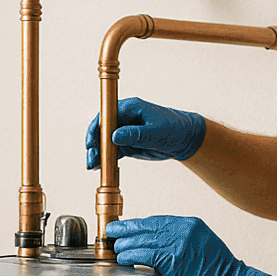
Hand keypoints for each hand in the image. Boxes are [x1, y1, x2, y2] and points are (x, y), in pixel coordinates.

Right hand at [85, 97, 206, 168]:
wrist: (185, 140)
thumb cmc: (174, 130)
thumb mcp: (156, 133)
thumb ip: (135, 134)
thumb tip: (115, 136)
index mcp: (130, 107)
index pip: (106, 115)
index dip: (96, 128)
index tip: (92, 142)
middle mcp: (125, 118)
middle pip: (102, 129)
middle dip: (94, 144)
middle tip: (91, 159)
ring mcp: (125, 131)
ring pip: (105, 142)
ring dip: (98, 153)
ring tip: (93, 166)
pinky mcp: (127, 143)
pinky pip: (113, 151)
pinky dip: (106, 158)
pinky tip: (100, 167)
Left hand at [107, 216, 267, 275]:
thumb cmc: (219, 270)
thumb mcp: (203, 244)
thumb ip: (183, 240)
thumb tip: (162, 244)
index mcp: (191, 224)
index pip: (159, 220)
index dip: (140, 224)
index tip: (129, 226)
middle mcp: (183, 229)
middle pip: (147, 225)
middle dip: (127, 228)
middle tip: (113, 230)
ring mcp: (177, 243)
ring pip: (143, 239)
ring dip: (126, 243)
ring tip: (115, 247)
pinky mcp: (172, 259)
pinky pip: (144, 254)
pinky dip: (131, 255)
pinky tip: (123, 257)